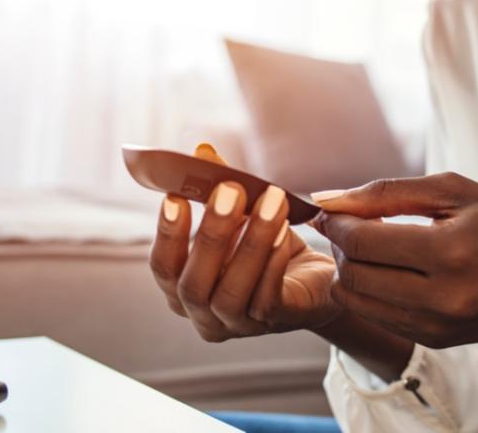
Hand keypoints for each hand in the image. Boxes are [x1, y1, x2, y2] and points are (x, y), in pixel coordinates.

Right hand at [149, 143, 339, 341]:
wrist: (315, 279)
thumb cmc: (266, 247)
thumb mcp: (241, 215)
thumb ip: (218, 186)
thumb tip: (201, 152)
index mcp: (183, 288)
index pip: (163, 267)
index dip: (167, 233)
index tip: (175, 195)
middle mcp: (203, 314)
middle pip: (193, 283)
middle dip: (211, 233)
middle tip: (229, 190)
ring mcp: (237, 325)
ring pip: (232, 291)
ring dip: (251, 242)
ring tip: (271, 201)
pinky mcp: (274, 323)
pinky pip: (267, 297)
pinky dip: (273, 262)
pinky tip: (284, 230)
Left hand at [311, 171, 477, 394]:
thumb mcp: (453, 190)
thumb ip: (387, 192)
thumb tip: (330, 199)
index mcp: (451, 251)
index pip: (364, 242)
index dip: (338, 222)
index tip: (337, 209)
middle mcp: (443, 297)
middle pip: (354, 273)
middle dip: (341, 245)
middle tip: (351, 225)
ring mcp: (437, 326)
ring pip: (357, 300)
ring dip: (349, 270)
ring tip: (369, 247)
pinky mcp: (433, 341)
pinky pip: (376, 316)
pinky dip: (368, 291)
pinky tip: (386, 269)